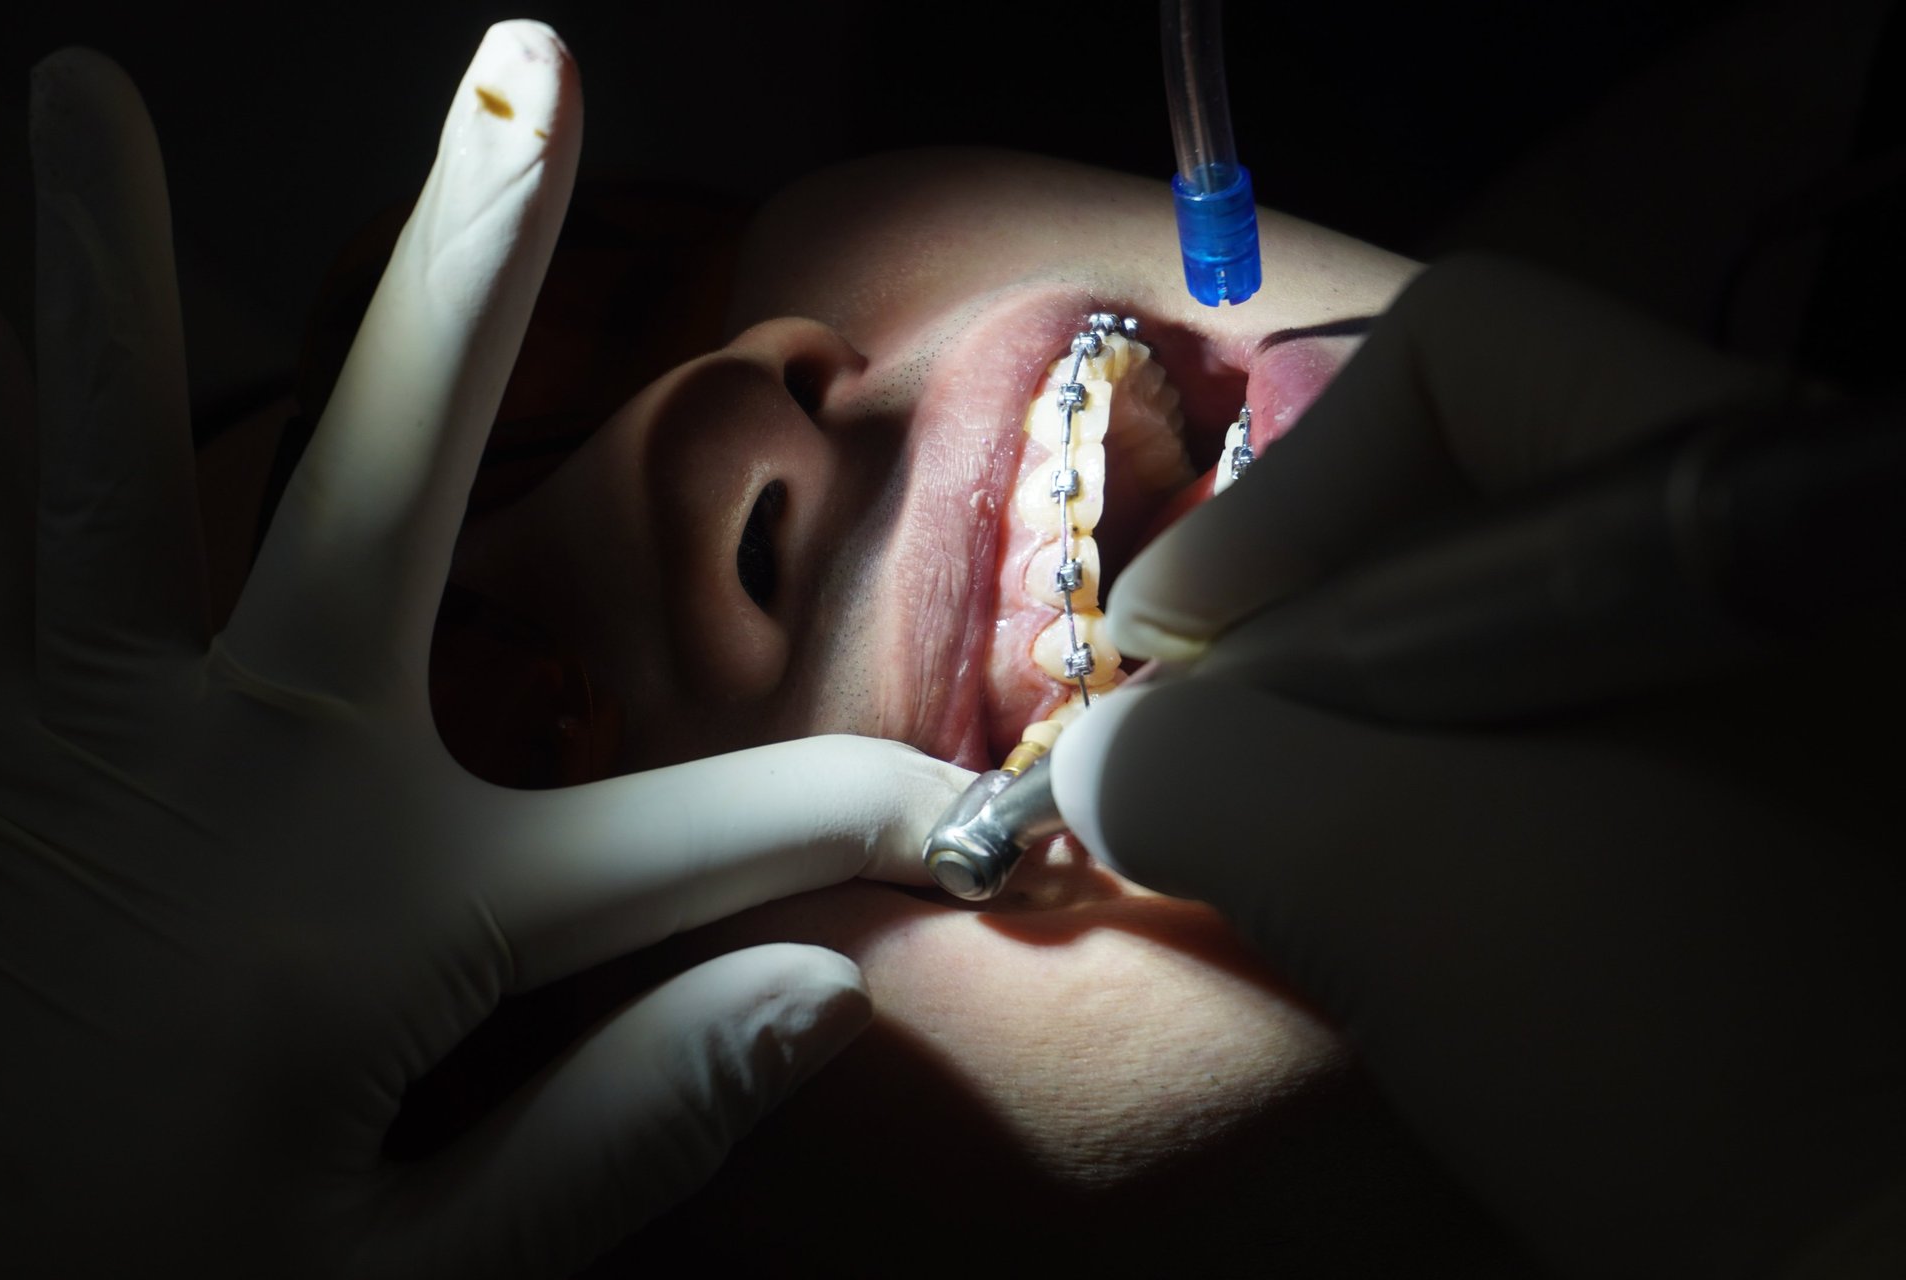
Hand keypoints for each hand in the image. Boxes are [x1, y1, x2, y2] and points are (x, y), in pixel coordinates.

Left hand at [0, 27, 965, 1276]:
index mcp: (388, 908)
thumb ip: (612, 1144)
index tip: (983, 826)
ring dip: (104, 279)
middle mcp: (244, 769)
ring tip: (89, 101)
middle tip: (527, 65)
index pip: (717, 835)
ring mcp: (80, 742)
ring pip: (97, 463)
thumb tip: (820, 993)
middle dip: (481, 263)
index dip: (875, 822)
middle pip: (388, 468)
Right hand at [1055, 256, 1905, 1275]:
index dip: (1293, 488)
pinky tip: (1379, 876)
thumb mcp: (1396, 883)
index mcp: (1752, 503)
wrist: (1881, 1269)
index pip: (1471, 355)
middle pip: (1470, 487)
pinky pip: (1545, 713)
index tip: (1187, 657)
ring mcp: (1782, 677)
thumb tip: (1112, 751)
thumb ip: (1201, 768)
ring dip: (1351, 709)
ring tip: (1278, 829)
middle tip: (1208, 748)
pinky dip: (1427, 771)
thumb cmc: (1668, 1042)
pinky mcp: (1755, 783)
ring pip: (1496, 617)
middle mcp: (1780, 553)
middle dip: (1300, 614)